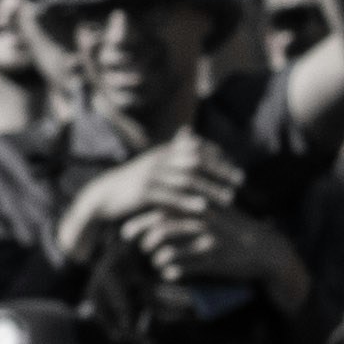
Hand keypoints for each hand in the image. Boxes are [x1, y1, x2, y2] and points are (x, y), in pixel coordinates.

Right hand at [64, 137, 240, 255]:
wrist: (103, 195)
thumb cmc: (132, 182)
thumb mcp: (153, 163)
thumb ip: (172, 151)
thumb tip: (191, 134)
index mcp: (162, 152)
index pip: (195, 148)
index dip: (216, 155)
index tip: (234, 165)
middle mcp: (157, 159)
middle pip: (195, 161)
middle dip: (219, 170)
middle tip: (240, 180)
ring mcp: (149, 175)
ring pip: (186, 179)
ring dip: (210, 188)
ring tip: (229, 198)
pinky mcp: (142, 191)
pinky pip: (169, 196)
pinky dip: (187, 202)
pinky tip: (203, 209)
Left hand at [147, 208, 312, 311]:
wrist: (264, 249)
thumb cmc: (233, 230)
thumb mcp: (214, 213)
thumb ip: (189, 208)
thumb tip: (156, 212)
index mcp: (200, 206)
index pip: (161, 209)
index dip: (140, 220)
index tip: (125, 229)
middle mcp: (202, 221)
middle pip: (160, 228)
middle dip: (141, 238)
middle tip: (133, 246)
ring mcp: (208, 241)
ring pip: (169, 250)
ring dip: (156, 257)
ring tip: (154, 260)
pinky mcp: (215, 260)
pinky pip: (184, 268)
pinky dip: (172, 272)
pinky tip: (167, 274)